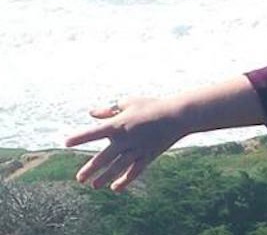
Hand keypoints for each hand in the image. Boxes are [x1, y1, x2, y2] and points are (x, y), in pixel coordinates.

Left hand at [64, 97, 189, 191]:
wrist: (177, 115)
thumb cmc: (152, 106)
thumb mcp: (129, 102)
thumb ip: (109, 109)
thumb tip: (92, 113)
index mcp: (118, 124)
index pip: (94, 132)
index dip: (79, 138)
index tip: (66, 143)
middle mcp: (125, 139)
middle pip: (103, 157)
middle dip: (90, 169)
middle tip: (80, 178)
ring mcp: (137, 149)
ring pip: (117, 167)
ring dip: (105, 177)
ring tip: (93, 186)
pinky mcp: (148, 155)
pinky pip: (135, 171)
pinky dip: (125, 180)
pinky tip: (115, 188)